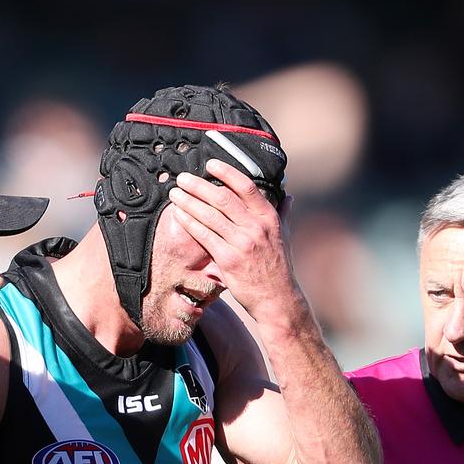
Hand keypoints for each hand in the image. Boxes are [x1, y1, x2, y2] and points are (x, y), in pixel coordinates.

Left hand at [168, 159, 299, 317]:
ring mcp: (242, 244)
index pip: (246, 187)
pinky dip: (190, 223)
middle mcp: (256, 228)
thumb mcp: (286, 236)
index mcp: (269, 218)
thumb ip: (284, 214)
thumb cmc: (278, 267)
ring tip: (175, 194)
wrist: (277, 299)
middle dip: (199, 186)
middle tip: (183, 178)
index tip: (210, 165)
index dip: (226, 173)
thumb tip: (289, 196)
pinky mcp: (228, 260)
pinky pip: (204, 236)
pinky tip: (179, 216)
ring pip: (210, 216)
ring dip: (189, 202)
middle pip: (223, 198)